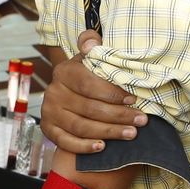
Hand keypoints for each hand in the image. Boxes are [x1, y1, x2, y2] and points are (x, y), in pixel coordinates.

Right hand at [40, 31, 147, 154]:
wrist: (67, 93)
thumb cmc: (86, 76)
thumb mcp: (89, 57)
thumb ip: (91, 43)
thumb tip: (90, 42)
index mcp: (64, 72)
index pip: (88, 84)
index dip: (112, 93)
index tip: (134, 99)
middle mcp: (53, 92)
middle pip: (88, 108)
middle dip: (118, 115)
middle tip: (141, 120)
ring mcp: (50, 112)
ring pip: (81, 126)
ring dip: (108, 132)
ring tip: (131, 133)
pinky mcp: (49, 130)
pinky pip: (66, 142)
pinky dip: (84, 146)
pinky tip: (102, 146)